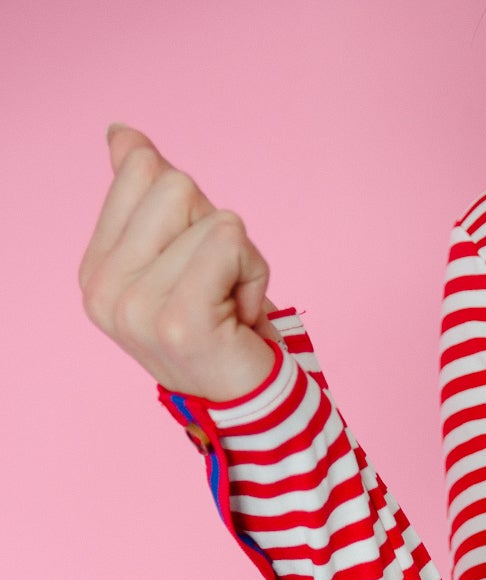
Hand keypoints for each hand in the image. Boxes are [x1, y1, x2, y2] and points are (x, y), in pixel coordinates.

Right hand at [79, 122, 279, 402]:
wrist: (254, 405)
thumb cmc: (222, 328)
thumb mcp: (179, 253)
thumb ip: (146, 195)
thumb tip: (121, 134)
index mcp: (95, 269)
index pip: (142, 168)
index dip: (190, 209)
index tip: (197, 267)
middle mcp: (104, 291)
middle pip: (174, 183)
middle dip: (216, 230)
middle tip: (220, 288)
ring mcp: (135, 309)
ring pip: (211, 216)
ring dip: (242, 261)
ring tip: (232, 309)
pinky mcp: (178, 322)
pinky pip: (230, 242)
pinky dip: (255, 275)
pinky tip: (243, 317)